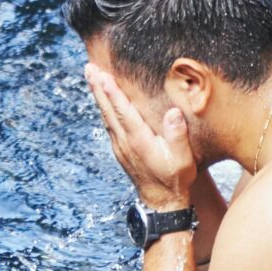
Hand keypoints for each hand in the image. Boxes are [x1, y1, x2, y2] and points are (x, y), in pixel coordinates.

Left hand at [86, 61, 197, 208]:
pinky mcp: (121, 149)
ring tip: (91, 77)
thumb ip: (177, 136)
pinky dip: (104, 108)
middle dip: (98, 88)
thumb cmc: (175, 180)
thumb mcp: (183, 160)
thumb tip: (172, 112)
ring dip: (98, 96)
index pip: (123, 112)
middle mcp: (125, 142)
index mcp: (139, 141)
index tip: (102, 76)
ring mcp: (120, 146)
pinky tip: (102, 100)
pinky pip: (109, 124)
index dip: (112, 93)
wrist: (163, 202)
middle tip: (89, 68)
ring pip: (106, 116)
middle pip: (108, 110)